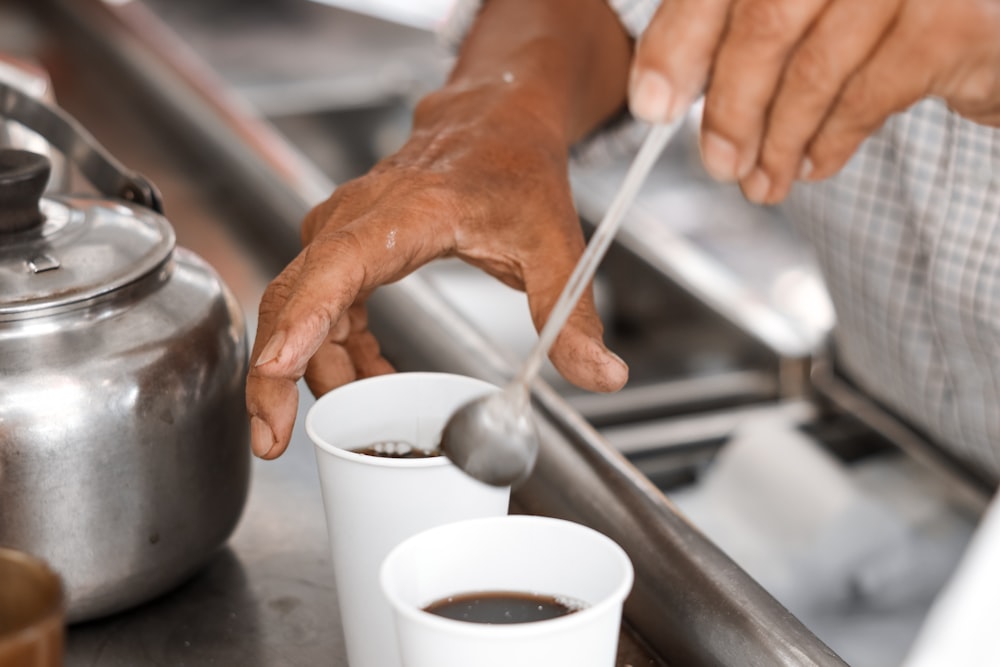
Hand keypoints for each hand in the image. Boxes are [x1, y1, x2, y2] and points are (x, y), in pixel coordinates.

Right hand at [246, 86, 627, 458]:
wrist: (497, 122)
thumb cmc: (519, 171)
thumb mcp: (556, 245)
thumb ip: (572, 315)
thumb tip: (602, 376)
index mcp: (409, 212)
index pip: (338, 266)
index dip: (301, 321)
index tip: (276, 370)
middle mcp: (359, 216)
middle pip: (293, 294)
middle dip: (274, 372)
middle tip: (274, 440)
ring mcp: (343, 229)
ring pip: (297, 306)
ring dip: (304, 370)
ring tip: (347, 422)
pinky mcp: (345, 246)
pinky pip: (318, 306)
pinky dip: (332, 350)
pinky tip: (371, 377)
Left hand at [628, 0, 999, 203]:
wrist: (986, 17)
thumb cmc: (879, 14)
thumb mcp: (802, 8)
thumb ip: (736, 30)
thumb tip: (660, 94)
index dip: (679, 40)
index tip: (651, 103)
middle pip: (765, 19)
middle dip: (731, 107)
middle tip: (718, 163)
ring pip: (816, 67)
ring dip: (779, 140)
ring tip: (763, 180)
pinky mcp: (954, 19)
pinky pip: (870, 94)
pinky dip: (831, 141)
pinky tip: (814, 163)